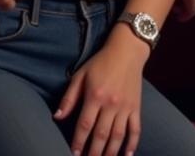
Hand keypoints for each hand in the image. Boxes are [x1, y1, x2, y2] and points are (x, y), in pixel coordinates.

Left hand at [56, 29, 146, 155]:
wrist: (127, 50)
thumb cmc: (101, 62)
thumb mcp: (81, 75)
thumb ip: (69, 97)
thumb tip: (57, 117)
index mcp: (95, 95)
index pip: (84, 125)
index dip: (78, 142)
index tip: (74, 154)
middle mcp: (111, 104)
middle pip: (101, 135)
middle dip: (93, 153)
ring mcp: (125, 106)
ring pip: (117, 136)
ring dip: (110, 153)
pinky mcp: (136, 107)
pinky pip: (135, 128)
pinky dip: (132, 143)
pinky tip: (128, 155)